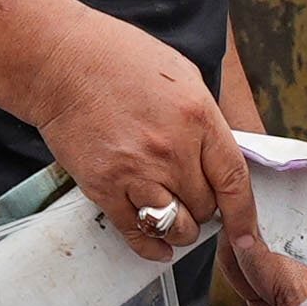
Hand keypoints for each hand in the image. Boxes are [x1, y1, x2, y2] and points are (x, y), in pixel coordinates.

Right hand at [28, 9, 262, 268]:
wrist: (60, 62)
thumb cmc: (118, 59)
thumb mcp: (182, 76)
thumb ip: (204, 120)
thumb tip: (218, 158)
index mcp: (197, 118)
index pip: (235, 181)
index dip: (244, 215)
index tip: (246, 234)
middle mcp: (171, 150)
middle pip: (205, 208)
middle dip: (203, 209)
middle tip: (191, 198)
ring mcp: (136, 171)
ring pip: (175, 227)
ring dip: (178, 229)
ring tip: (172, 214)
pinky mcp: (104, 187)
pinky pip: (136, 232)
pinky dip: (150, 246)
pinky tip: (156, 246)